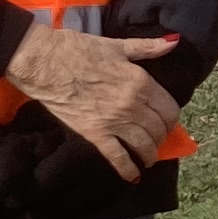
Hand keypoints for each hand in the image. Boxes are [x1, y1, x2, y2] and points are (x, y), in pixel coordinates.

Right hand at [5, 23, 182, 178]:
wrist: (44, 62)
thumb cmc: (79, 49)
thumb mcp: (118, 45)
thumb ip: (148, 48)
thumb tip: (173, 43)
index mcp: (140, 82)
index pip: (169, 108)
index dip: (171, 118)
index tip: (167, 120)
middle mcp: (132, 105)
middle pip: (159, 129)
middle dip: (161, 135)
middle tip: (157, 137)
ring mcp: (113, 122)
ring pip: (143, 145)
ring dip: (149, 153)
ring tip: (148, 156)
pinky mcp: (94, 134)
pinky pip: (117, 157)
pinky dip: (127, 169)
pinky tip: (133, 175)